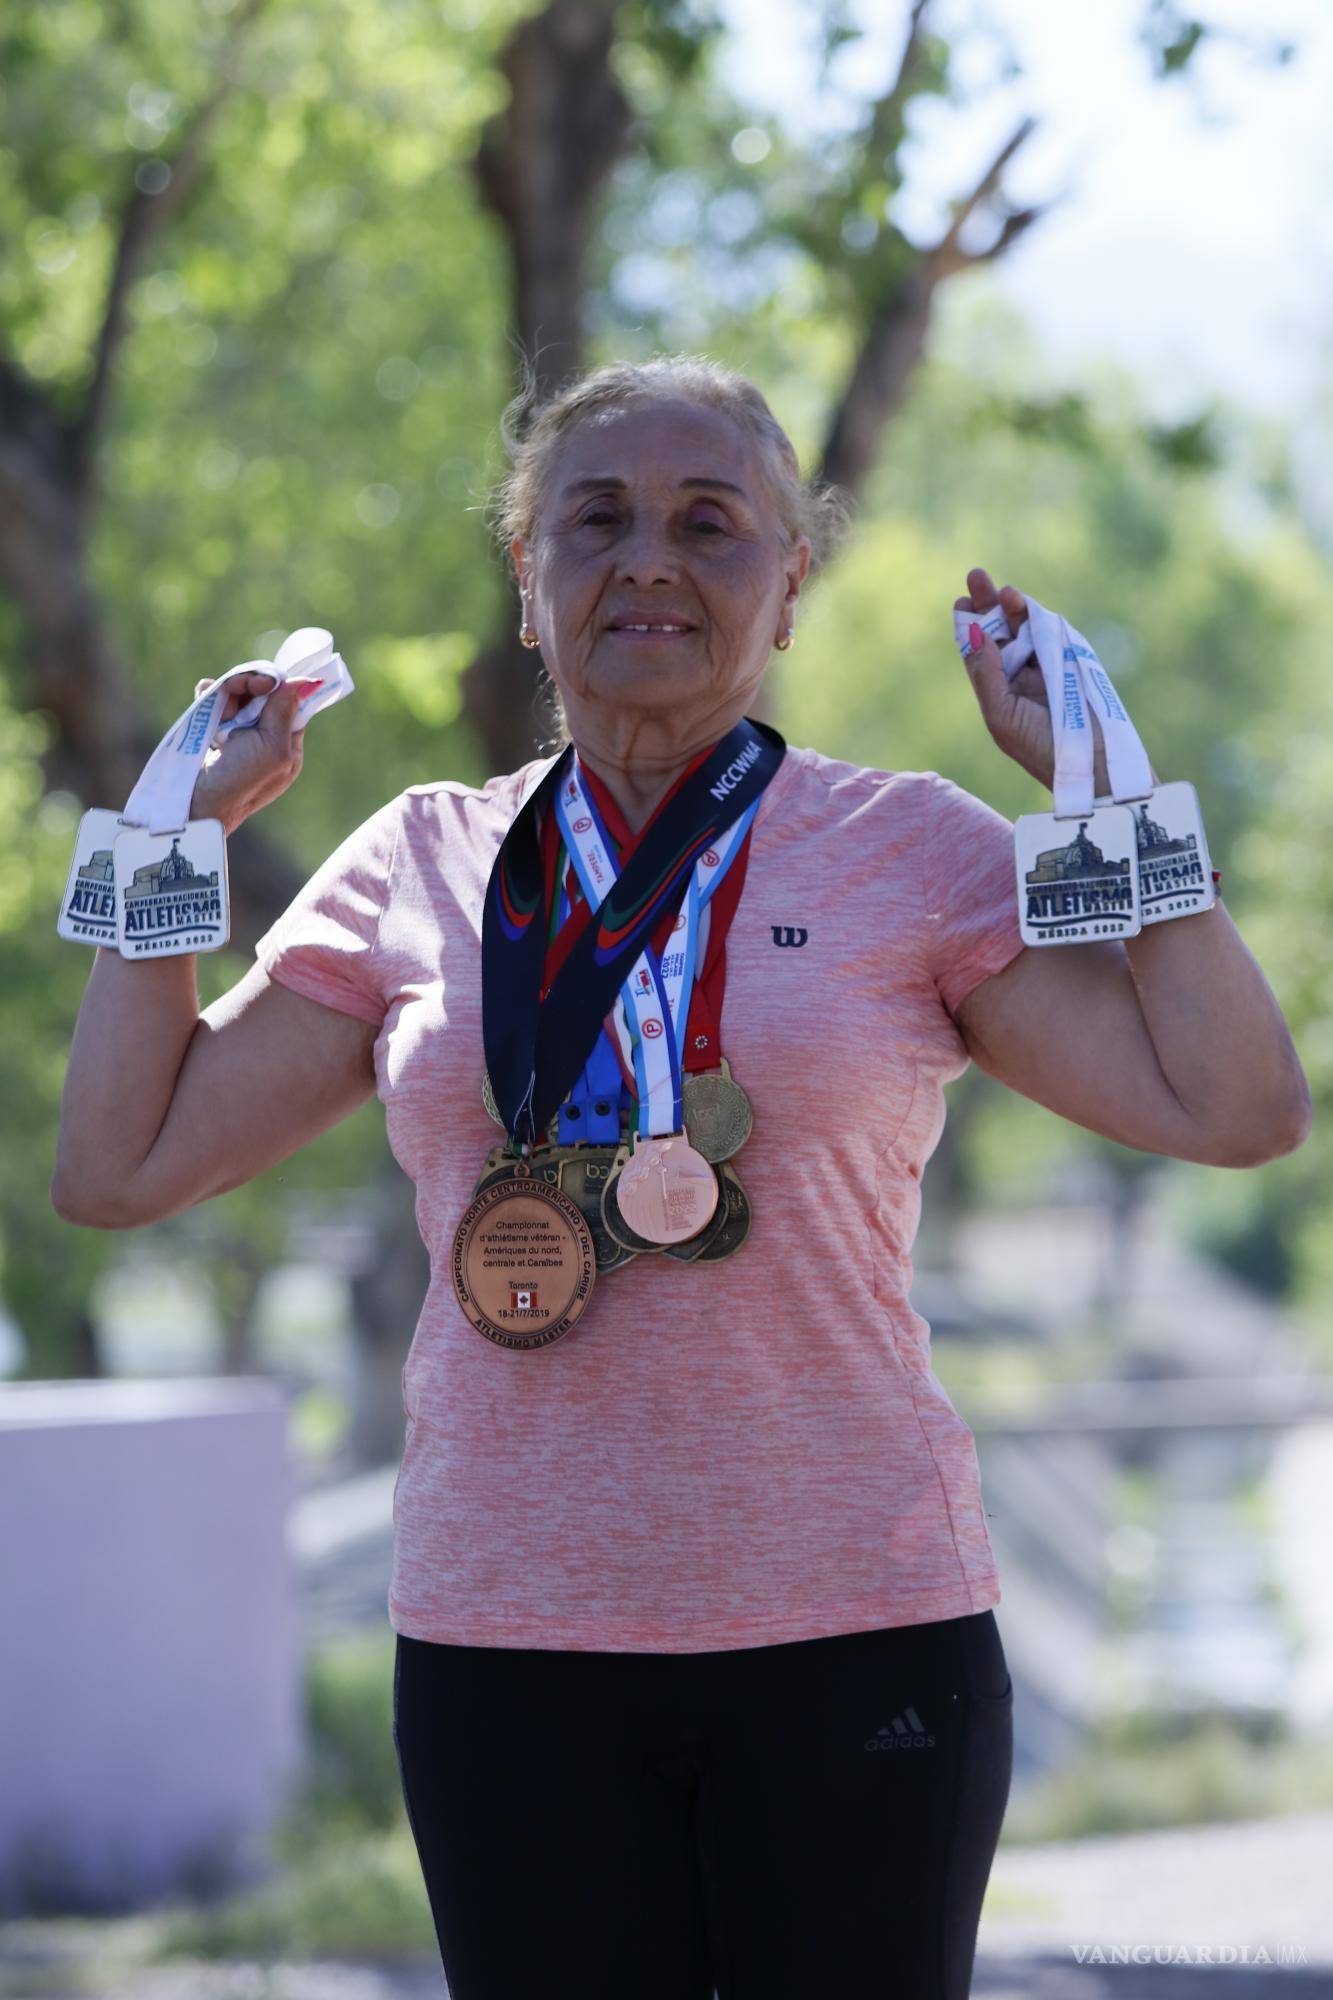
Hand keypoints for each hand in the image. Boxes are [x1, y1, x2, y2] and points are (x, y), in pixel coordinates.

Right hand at [188, 671, 320, 834]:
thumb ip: (284, 713)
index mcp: (286, 746)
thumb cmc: (240, 780)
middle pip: (263, 695)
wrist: (195, 800)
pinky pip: (215, 703)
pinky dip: (210, 695)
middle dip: (250, 685)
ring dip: (229, 690)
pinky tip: (205, 695)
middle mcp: (264, 739)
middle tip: (238, 685)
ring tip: (218, 701)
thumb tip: (302, 684)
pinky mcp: (212, 732)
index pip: (290, 704)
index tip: (265, 682)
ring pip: (238, 696)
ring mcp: (237, 735)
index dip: (279, 688)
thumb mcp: (272, 748)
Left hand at [955, 567, 1111, 795]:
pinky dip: (1038, 617)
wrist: (1090, 761)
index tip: (962, 602)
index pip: (980, 651)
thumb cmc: (1040, 747)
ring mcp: (1047, 665)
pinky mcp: (1072, 660)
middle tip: (976, 575)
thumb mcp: (1002, 715)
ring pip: (1026, 627)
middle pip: (1001, 631)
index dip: (970, 625)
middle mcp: (1020, 674)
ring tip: (1003, 591)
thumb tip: (974, 636)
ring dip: (1013, 606)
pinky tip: (1023, 604)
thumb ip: (987, 676)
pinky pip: (1052, 632)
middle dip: (988, 603)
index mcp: (999, 690)